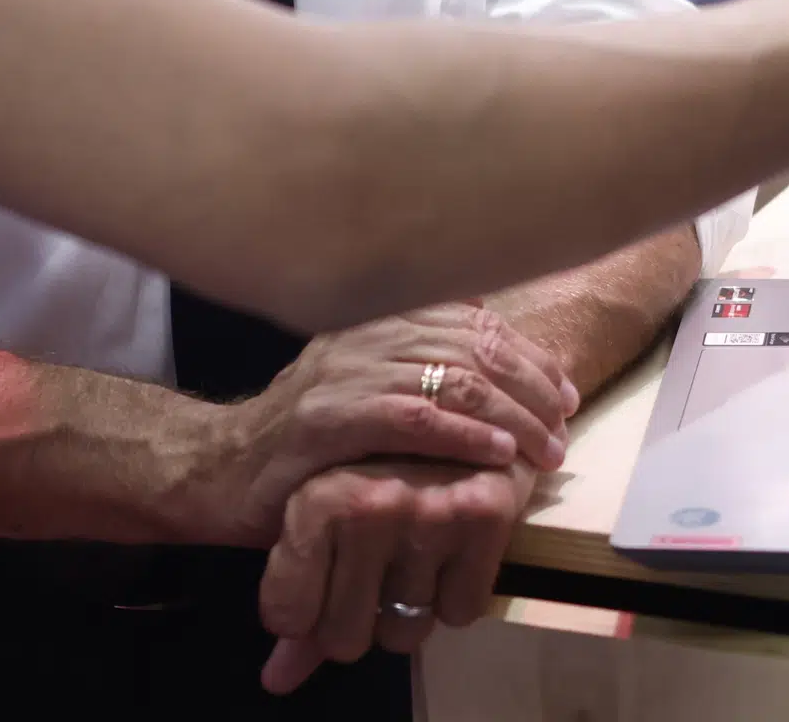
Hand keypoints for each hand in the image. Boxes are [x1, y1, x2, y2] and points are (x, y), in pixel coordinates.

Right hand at [194, 303, 573, 545]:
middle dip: (530, 386)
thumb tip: (489, 329)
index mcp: (376, 318)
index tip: (565, 392)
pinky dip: (464, 435)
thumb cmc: (306, 437)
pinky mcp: (327, 421)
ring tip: (545, 449)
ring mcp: (342, 374)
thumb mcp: (364, 383)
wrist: (223, 469)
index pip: (472, 318)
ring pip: (452, 379)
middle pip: (471, 344)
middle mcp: (362, 334)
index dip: (527, 353)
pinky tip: (496, 455)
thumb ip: (419, 355)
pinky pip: (412, 419)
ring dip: (511, 416)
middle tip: (564, 427)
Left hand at [255, 456, 539, 692]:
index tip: (304, 603)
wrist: (438, 392)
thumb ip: (297, 600)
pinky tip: (449, 548)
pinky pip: (461, 611)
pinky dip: (456, 593)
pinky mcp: (487, 512)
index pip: (290, 615)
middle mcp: (370, 505)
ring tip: (407, 559)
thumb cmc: (359, 462)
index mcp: (317, 500)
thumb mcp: (309, 513)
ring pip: (405, 632)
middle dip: (351, 624)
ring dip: (406, 611)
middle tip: (363, 582)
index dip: (298, 620)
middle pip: (344, 639)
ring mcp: (430, 510)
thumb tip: (276, 680)